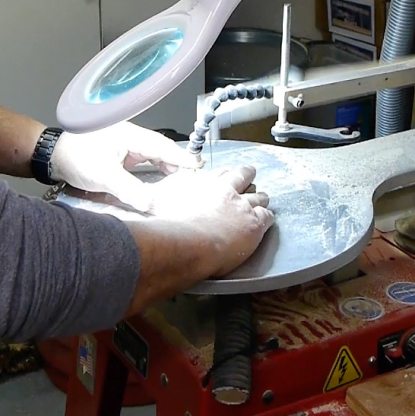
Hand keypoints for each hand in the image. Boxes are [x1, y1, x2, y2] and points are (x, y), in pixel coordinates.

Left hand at [51, 122, 197, 212]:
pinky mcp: (117, 151)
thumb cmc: (74, 158)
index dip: (181, 157)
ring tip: (178, 179)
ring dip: (165, 164)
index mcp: (129, 134)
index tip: (198, 166)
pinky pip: (142, 157)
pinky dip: (153, 166)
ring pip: (151, 152)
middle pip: (160, 147)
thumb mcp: (104, 176)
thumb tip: (151, 203)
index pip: (162, 145)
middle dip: (176, 161)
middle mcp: (129, 135)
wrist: (53, 156)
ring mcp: (123, 142)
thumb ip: (129, 189)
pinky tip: (157, 177)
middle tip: (191, 177)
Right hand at [146, 165, 274, 277]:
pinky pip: (268, 216)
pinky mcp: (255, 223)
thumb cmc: (174, 225)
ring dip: (260, 198)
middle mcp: (226, 189)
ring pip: (259, 196)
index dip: (226, 175)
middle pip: (243, 176)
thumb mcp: (159, 203)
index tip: (225, 178)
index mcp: (205, 182)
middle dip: (247, 178)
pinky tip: (267, 219)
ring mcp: (243, 206)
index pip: (221, 173)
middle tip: (248, 179)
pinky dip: (268, 217)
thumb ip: (156, 198)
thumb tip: (145, 198)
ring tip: (262, 199)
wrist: (190, 242)